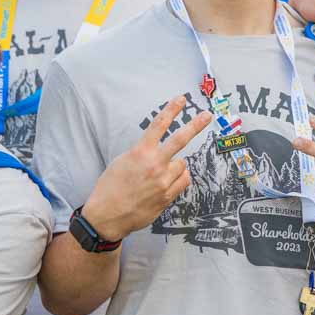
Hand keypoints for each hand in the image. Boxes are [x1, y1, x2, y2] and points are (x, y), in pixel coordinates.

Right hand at [84, 96, 211, 241]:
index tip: (181, 99)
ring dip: (175, 165)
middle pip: (181, 139)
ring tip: (160, 174)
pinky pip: (183, 180)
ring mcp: (163, 181)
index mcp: (140, 152)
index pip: (159, 125)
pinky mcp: (167, 196)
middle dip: (196, 125)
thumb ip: (141, 153)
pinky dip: (179, 178)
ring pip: (182, 164)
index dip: (172, 110)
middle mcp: (154, 164)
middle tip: (207, 116)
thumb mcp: (121, 161)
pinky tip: (167, 182)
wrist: (108, 215)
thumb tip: (156, 149)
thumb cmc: (110, 188)